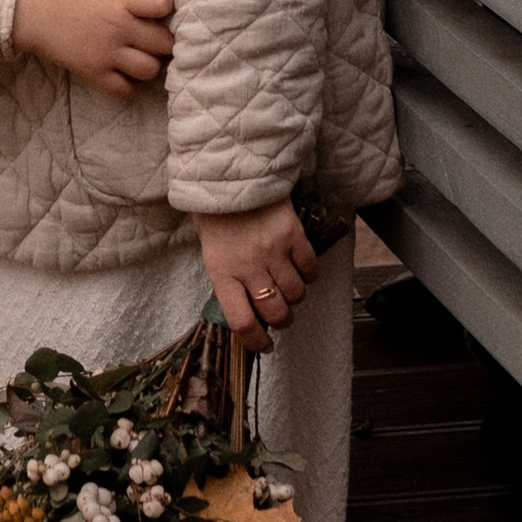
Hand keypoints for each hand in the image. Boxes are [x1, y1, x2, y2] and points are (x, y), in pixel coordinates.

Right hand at [13, 0, 175, 98]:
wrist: (26, 8)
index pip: (164, 3)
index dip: (168, 3)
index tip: (160, 3)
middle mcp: (117, 28)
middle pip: (165, 42)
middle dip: (165, 37)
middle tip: (154, 33)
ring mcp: (106, 54)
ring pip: (150, 70)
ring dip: (150, 62)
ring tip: (139, 52)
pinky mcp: (93, 73)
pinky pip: (125, 90)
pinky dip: (129, 83)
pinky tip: (123, 69)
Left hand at [199, 198, 317, 353]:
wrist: (231, 176)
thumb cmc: (216, 216)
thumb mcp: (211, 252)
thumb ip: (228, 281)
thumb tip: (248, 311)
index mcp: (222, 272)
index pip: (241, 322)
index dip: (255, 341)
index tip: (264, 345)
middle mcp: (248, 266)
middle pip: (275, 312)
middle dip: (281, 320)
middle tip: (280, 313)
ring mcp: (273, 250)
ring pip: (296, 294)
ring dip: (295, 297)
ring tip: (288, 287)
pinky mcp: (293, 234)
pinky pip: (309, 268)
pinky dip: (308, 274)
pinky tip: (300, 267)